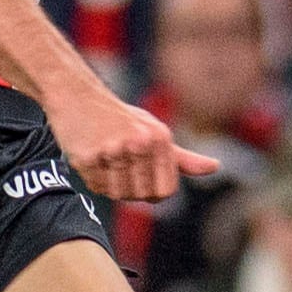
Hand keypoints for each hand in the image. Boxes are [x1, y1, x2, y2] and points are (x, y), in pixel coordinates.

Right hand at [47, 88, 220, 203]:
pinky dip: (93, 180)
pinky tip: (90, 159)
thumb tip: (215, 167)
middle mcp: (140, 143)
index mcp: (160, 138)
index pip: (165, 191)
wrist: (76, 95)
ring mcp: (113, 150)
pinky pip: (96, 186)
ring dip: (110, 185)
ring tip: (104, 162)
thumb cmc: (119, 118)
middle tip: (118, 168)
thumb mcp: (153, 132)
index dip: (151, 192)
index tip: (139, 178)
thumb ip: (182, 158)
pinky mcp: (88, 156)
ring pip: (118, 194)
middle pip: (141, 195)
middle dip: (129, 189)